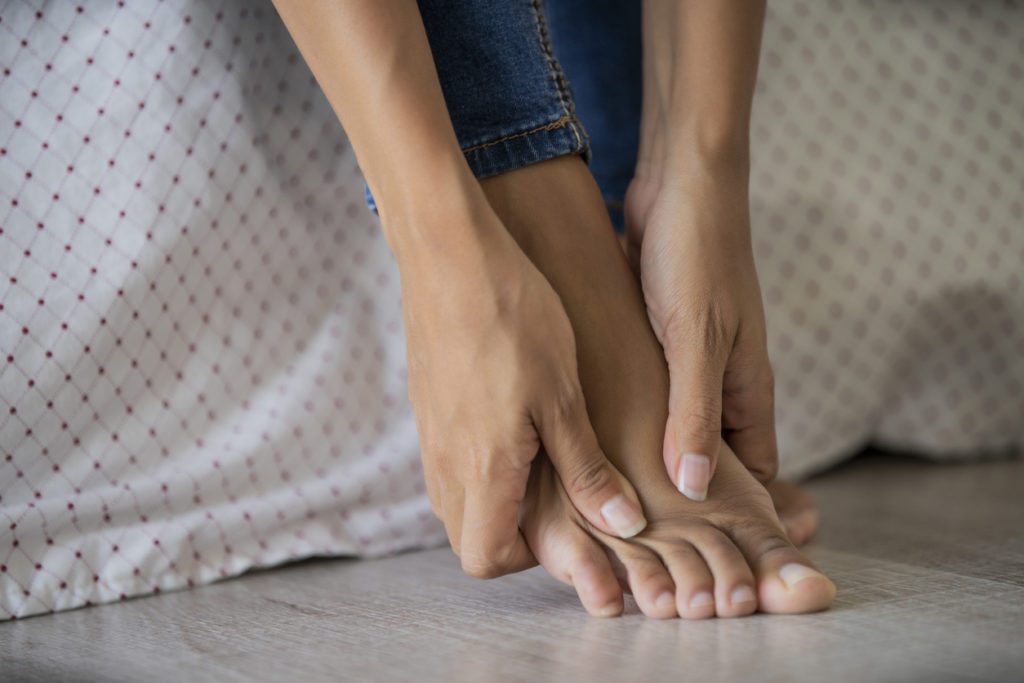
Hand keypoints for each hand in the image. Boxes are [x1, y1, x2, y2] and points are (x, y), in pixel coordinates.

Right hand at [393, 196, 647, 577]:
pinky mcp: (426, 407)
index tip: (565, 526)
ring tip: (541, 459)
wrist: (449, 255)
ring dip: (494, 501)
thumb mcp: (564, 398)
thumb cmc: (514, 320)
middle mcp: (444, 463)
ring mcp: (430, 435)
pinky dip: (477, 466)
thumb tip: (622, 525)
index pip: (484, 559)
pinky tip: (514, 422)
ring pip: (455, 501)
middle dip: (511, 536)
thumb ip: (587, 469)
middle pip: (467, 537)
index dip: (526, 560)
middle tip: (558, 499)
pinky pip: (446, 461)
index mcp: (482, 470)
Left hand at [624, 165, 777, 500]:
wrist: (682, 181)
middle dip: (687, 495)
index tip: (701, 550)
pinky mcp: (661, 339)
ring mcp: (692, 359)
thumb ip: (696, 413)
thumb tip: (695, 487)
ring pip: (679, 426)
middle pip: (714, 456)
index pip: (754, 472)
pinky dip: (633, 419)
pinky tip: (597, 436)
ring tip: (615, 496)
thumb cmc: (697, 255)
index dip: (737, 513)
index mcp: (747, 387)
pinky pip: (652, 394)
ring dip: (655, 457)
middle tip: (644, 533)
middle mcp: (724, 379)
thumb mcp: (696, 339)